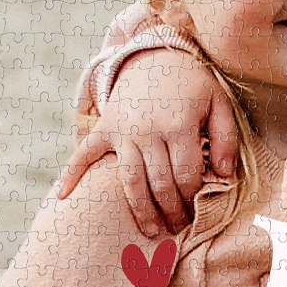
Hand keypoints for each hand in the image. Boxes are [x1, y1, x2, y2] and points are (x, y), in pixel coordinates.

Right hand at [53, 49, 237, 237]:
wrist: (154, 55)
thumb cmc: (191, 84)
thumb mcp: (218, 103)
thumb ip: (225, 138)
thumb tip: (222, 174)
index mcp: (178, 125)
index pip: (185, 176)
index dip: (192, 200)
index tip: (196, 214)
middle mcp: (147, 130)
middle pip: (159, 184)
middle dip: (171, 212)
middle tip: (178, 228)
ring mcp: (122, 130)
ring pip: (129, 180)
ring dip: (140, 210)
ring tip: (152, 231)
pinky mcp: (104, 128)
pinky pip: (84, 153)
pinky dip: (71, 174)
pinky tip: (62, 197)